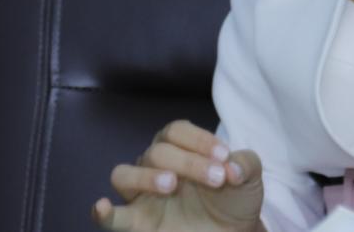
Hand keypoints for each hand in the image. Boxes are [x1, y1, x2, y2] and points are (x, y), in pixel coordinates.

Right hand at [91, 120, 263, 231]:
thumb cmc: (235, 198)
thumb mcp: (250, 176)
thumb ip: (245, 163)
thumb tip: (232, 168)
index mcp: (180, 147)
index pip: (176, 131)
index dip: (199, 139)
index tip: (225, 157)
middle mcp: (155, 166)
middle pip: (157, 151)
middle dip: (189, 162)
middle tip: (216, 178)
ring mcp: (143, 195)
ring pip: (124, 174)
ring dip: (146, 176)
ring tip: (171, 185)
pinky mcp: (138, 223)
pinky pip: (111, 218)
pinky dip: (103, 213)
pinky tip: (103, 207)